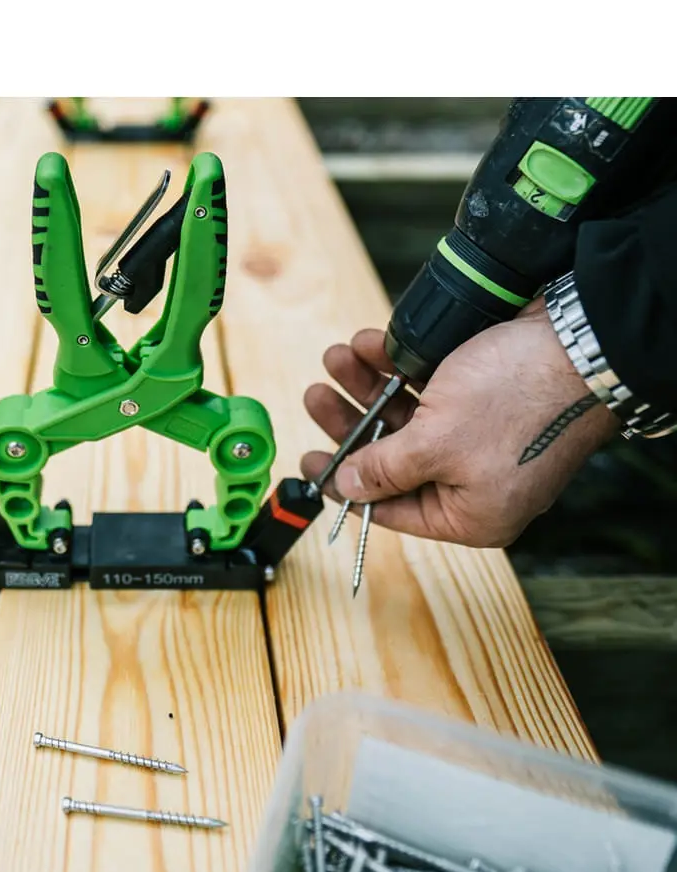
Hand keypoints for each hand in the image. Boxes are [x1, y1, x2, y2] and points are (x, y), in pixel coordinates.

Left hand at [300, 301, 620, 547]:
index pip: (391, 510)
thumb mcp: (434, 444)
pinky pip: (426, 391)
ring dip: (366, 386)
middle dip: (349, 421)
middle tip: (315, 397)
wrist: (581, 338)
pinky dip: (396, 369)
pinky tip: (368, 345)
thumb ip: (383, 469)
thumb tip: (347, 487)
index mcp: (470, 515)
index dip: (344, 485)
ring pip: (405, 418)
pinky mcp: (482, 399)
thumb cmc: (516, 401)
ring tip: (337, 357)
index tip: (308, 463)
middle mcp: (473, 482)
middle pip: (392, 458)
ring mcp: (479, 439)